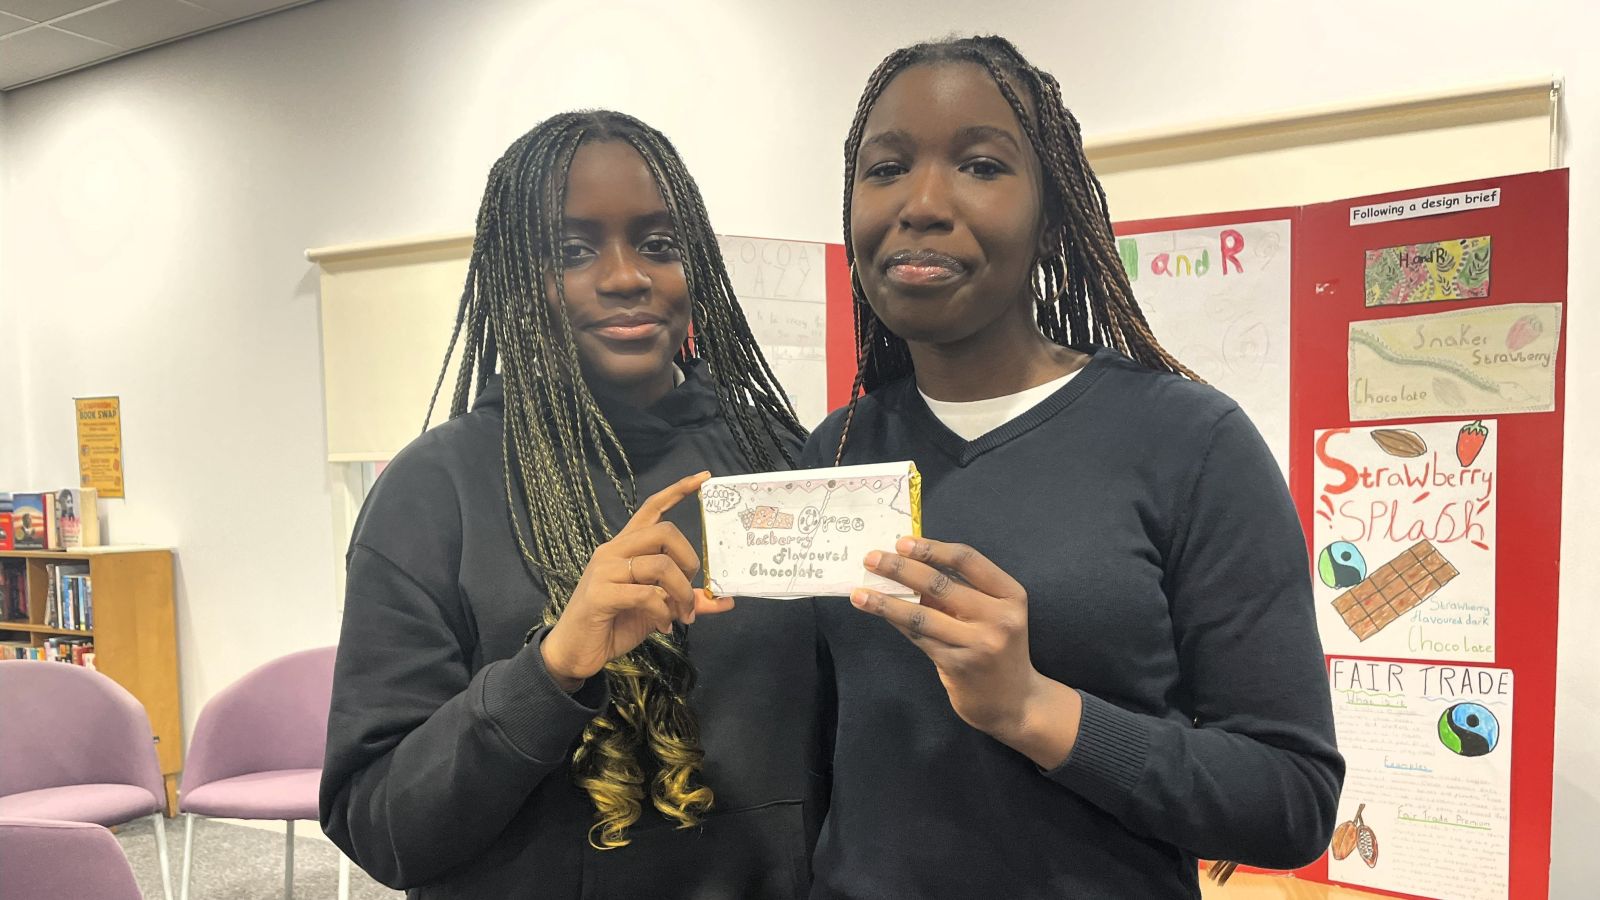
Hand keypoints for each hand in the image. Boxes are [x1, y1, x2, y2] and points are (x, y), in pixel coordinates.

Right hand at [541, 472, 734, 690]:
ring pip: (661, 566)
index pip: (652, 508)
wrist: (575, 652)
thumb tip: (725, 601)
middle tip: (690, 591)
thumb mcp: (658, 609)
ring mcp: (604, 571)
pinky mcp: (600, 595)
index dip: (678, 490)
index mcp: (625, 547)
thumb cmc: (614, 624)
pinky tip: (664, 626)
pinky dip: (663, 613)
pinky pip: (646, 595)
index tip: (705, 477)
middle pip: (665, 532)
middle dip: (689, 561)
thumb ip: (687, 600)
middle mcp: (613, 550)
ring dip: (682, 595)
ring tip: (682, 617)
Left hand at [854, 536, 1080, 767]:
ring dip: (886, 601)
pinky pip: (919, 637)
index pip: (967, 560)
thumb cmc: (997, 649)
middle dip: (900, 568)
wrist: (1015, 702)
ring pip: (922, 614)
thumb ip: (960, 591)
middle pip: (940, 583)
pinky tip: (877, 612)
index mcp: (1010, 595)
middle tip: (871, 558)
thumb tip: (908, 565)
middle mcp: (999, 618)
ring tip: (859, 592)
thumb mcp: (993, 614)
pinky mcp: (959, 665)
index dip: (931, 548)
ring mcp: (979, 644)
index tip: (901, 542)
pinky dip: (896, 621)